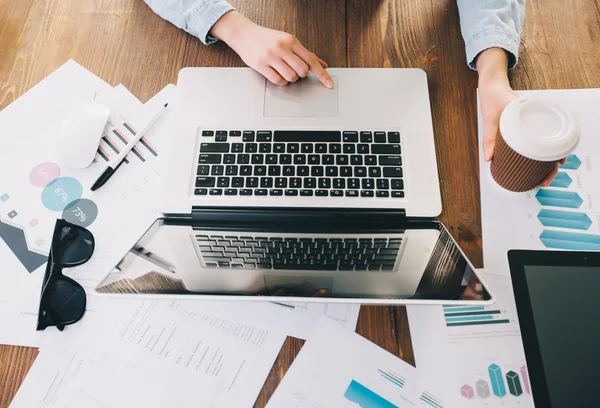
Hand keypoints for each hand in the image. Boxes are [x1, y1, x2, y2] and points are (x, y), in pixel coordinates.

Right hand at [211, 11, 332, 87]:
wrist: (244, 34)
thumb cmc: (268, 38)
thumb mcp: (288, 41)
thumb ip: (306, 53)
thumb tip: (323, 64)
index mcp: (291, 41)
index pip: (312, 60)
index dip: (322, 74)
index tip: (329, 84)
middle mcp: (282, 47)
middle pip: (303, 71)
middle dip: (301, 75)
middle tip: (293, 69)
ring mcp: (271, 56)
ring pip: (291, 77)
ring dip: (290, 78)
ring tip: (282, 70)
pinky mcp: (261, 65)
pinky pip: (278, 80)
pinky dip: (280, 81)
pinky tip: (276, 73)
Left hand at [477, 48, 563, 185]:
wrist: (491, 84)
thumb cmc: (494, 97)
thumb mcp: (491, 118)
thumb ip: (489, 137)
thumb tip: (489, 158)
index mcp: (533, 117)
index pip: (553, 137)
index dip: (557, 154)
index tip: (558, 165)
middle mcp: (535, 122)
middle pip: (549, 147)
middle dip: (549, 167)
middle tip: (544, 181)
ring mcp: (530, 126)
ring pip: (541, 147)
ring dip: (542, 163)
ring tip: (539, 178)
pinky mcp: (522, 128)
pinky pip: (531, 144)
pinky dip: (533, 156)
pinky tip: (530, 167)